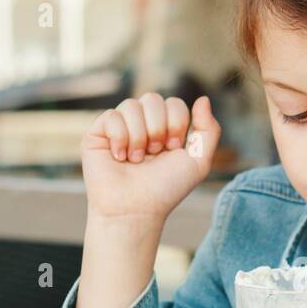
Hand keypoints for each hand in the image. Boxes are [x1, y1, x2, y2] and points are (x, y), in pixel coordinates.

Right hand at [81, 91, 221, 223]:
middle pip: (153, 98)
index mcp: (165, 128)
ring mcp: (120, 127)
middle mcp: (142, 124)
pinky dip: (120, 138)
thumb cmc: (165, 189)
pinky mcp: (98, 132)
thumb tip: (203, 98)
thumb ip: (208, 130)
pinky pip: (111, 115)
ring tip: (136, 159)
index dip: (176, 123)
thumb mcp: (198, 162)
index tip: (172, 149)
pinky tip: (119, 157)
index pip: (174, 103)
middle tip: (154, 154)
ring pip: (131, 105)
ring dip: (139, 136)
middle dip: (158, 128)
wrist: (135, 209)